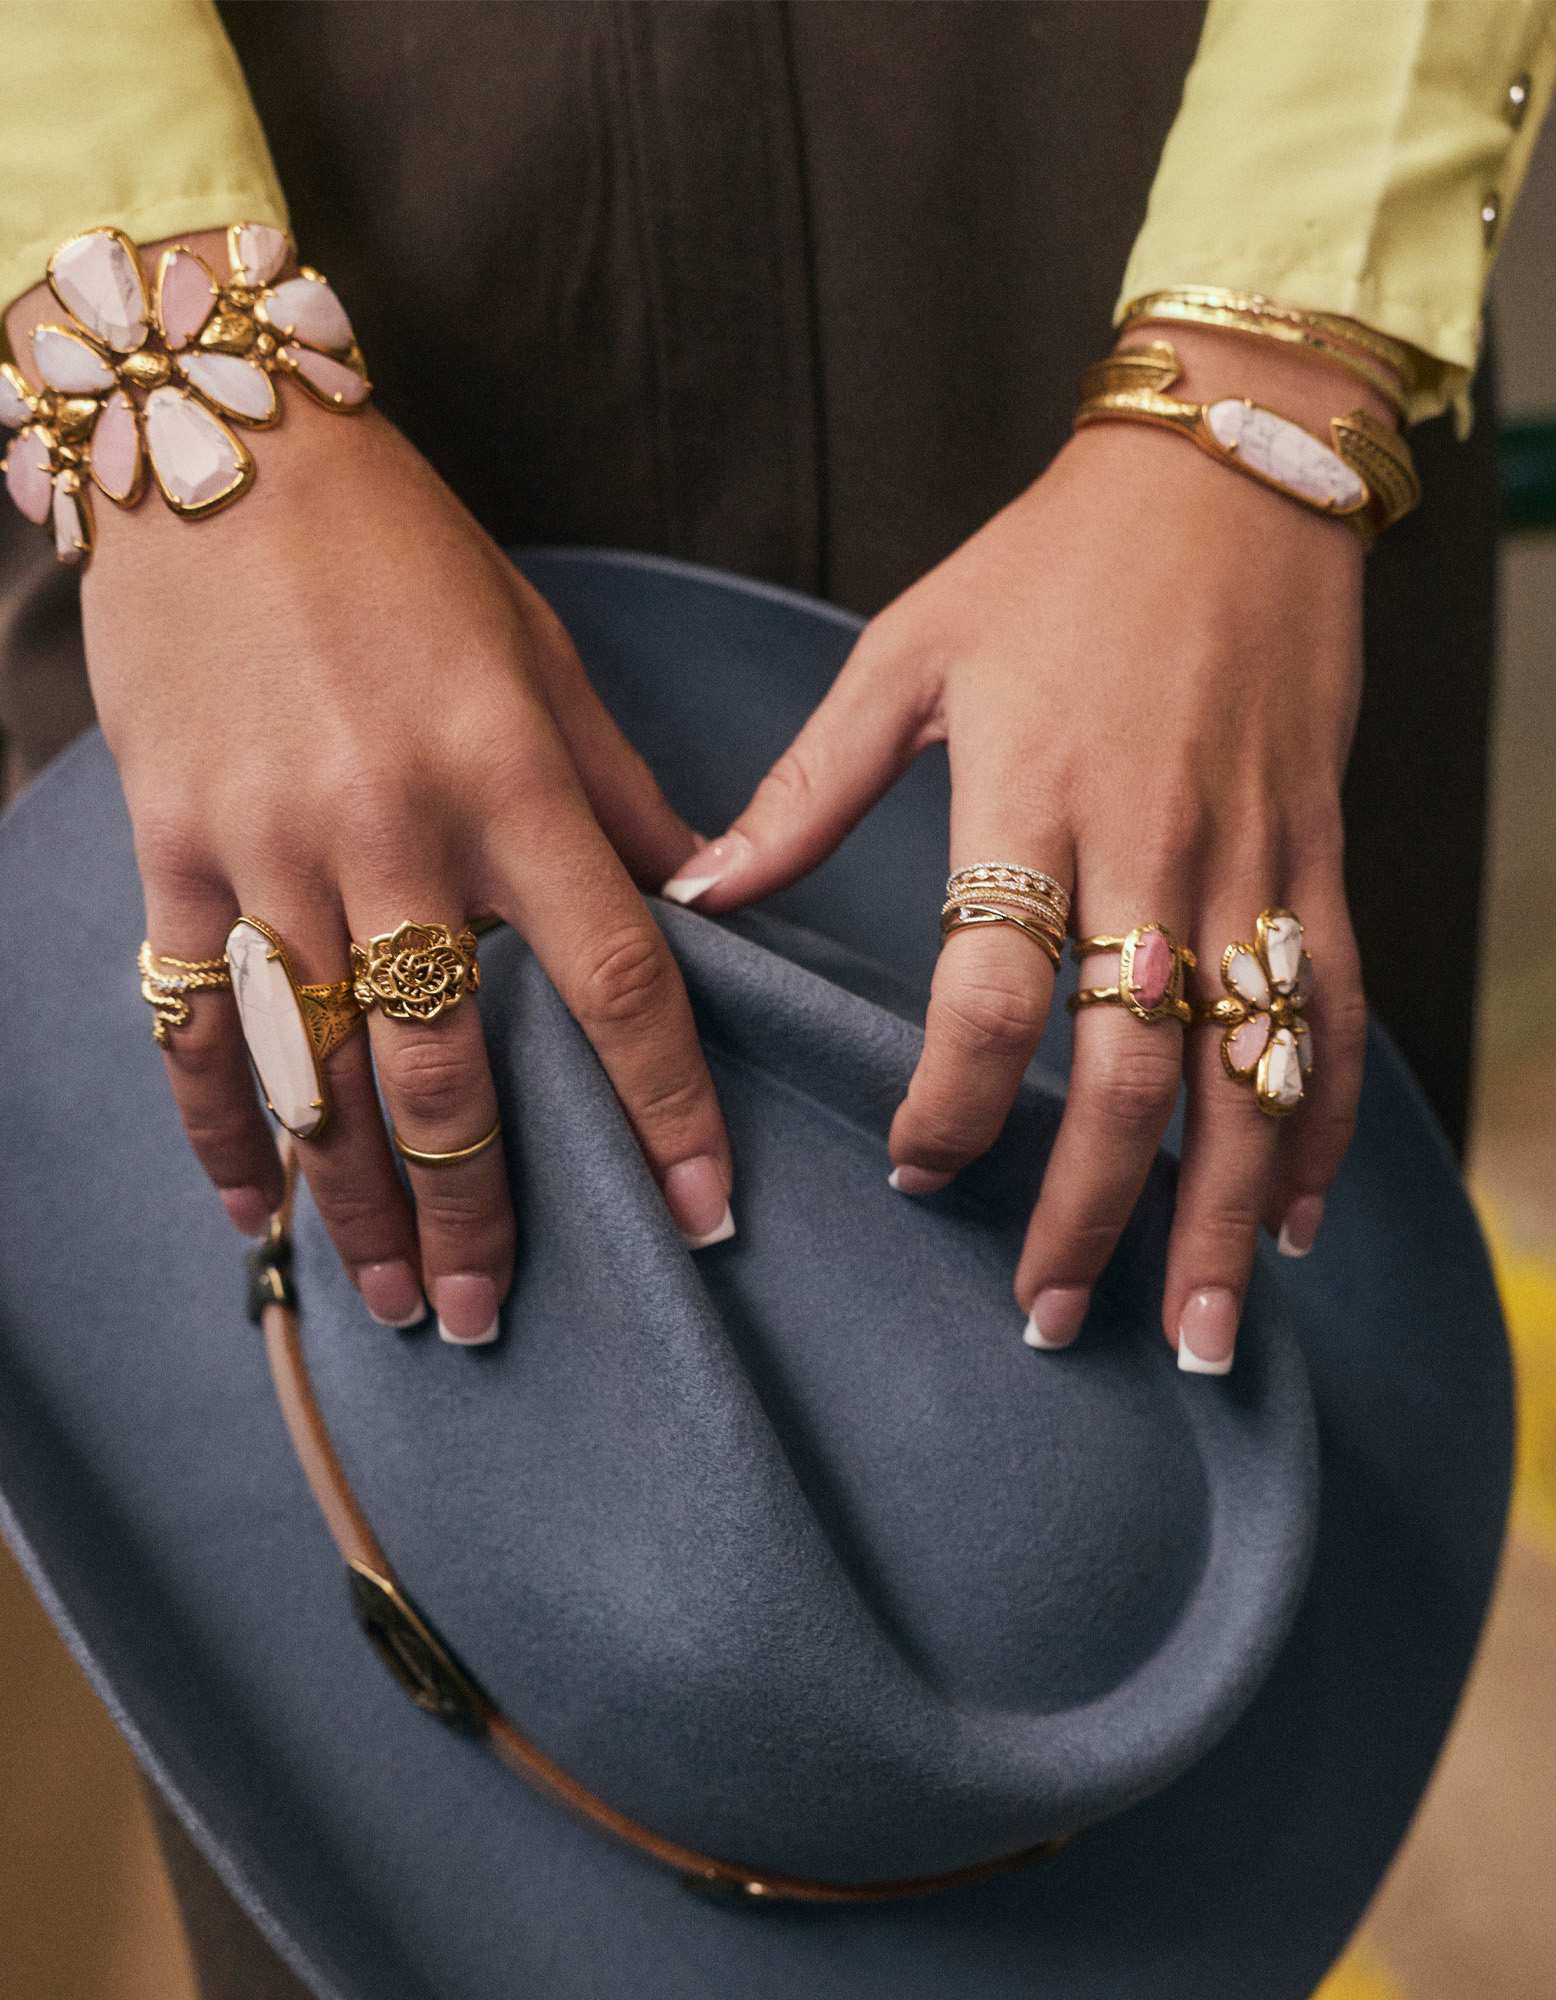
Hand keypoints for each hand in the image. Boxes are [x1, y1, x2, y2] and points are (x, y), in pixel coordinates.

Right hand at [9, 234, 733, 1342]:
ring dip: (358, 1206)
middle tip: (496, 1317)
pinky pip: (192, 1022)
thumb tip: (702, 907)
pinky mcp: (173, 851)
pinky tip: (257, 1218)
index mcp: (510, 784)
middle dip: (478, 1208)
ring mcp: (268, 851)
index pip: (614, 984)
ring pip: (318, 1071)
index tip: (704, 1213)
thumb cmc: (407, 556)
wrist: (221, 451)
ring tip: (399, 1303)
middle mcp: (390, 833)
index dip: (667, 1111)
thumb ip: (620, 797)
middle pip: (445, 1068)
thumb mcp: (545, 659)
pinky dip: (223, 1129)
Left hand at [660, 326, 1387, 1372]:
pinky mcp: (1320, 853)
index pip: (994, 991)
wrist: (1232, 469)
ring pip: (1250, 1068)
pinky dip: (1324, 1122)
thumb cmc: (1053, 561)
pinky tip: (1299, 1217)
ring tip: (1198, 1333)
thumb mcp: (909, 651)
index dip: (954, 1102)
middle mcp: (1152, 844)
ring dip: (1224, 1213)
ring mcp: (1251, 856)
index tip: (915, 1169)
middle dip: (1091, 1212)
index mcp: (1033, 794)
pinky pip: (1334, 1010)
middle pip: (1131, 1068)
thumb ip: (806, 788)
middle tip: (1048, 1320)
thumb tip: (699, 890)